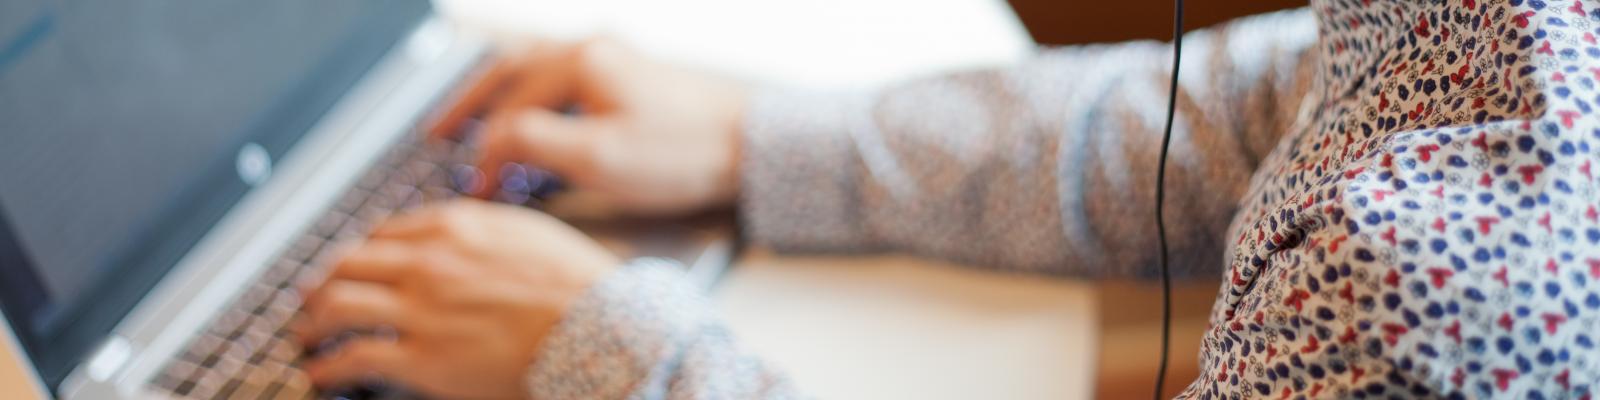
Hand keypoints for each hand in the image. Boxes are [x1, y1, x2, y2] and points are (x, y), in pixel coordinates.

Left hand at [292, 200, 618, 398]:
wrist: (599, 328)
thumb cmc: (578, 285)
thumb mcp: (528, 231)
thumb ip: (484, 226)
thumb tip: (461, 227)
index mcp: (453, 227)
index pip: (382, 233)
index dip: (358, 253)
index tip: (352, 267)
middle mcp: (427, 263)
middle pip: (347, 265)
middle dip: (320, 285)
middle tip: (311, 300)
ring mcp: (420, 311)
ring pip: (337, 308)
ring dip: (312, 325)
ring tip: (306, 339)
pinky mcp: (422, 358)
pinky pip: (354, 358)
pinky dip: (328, 367)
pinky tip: (322, 374)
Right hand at [431, 39, 748, 216]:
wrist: (751, 147)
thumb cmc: (683, 153)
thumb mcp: (599, 157)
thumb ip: (536, 144)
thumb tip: (493, 143)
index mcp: (581, 61)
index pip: (509, 107)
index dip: (486, 151)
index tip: (476, 187)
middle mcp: (593, 49)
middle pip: (510, 69)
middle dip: (470, 103)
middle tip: (437, 131)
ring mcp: (614, 59)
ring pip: (535, 69)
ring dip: (499, 96)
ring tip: (471, 122)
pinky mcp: (631, 77)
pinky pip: (563, 79)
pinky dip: (534, 98)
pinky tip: (530, 120)